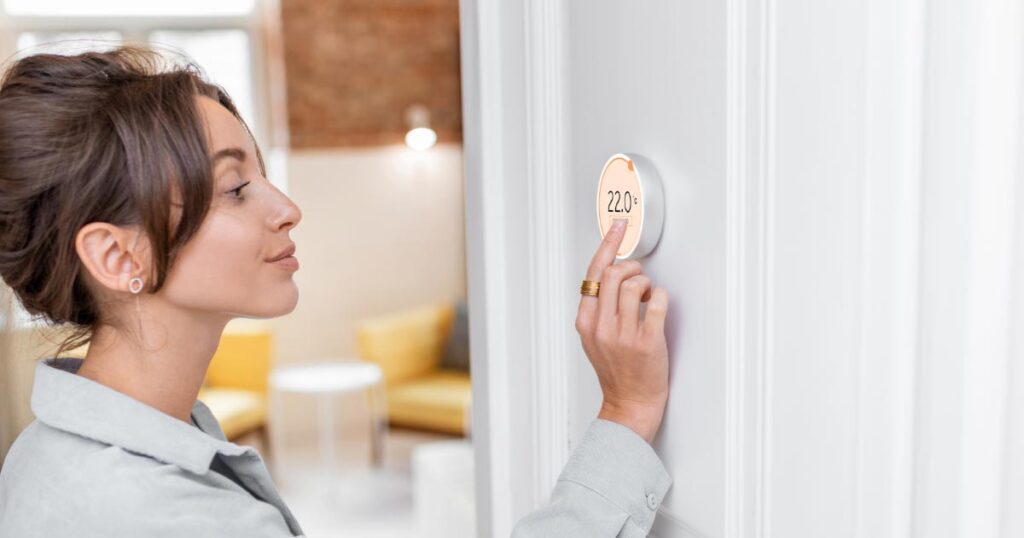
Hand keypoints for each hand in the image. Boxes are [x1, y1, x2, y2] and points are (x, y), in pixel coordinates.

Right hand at [575, 219, 669, 443]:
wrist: (629, 405)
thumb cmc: (616, 372)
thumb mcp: (594, 339)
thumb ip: (599, 309)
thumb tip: (613, 272)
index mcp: (586, 322)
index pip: (594, 274)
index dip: (608, 244)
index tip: (618, 226)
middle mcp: (601, 326)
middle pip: (616, 273)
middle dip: (634, 267)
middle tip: (642, 277)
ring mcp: (623, 335)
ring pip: (637, 284)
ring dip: (648, 284)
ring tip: (649, 298)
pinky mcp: (647, 342)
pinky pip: (658, 301)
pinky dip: (662, 297)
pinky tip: (659, 306)